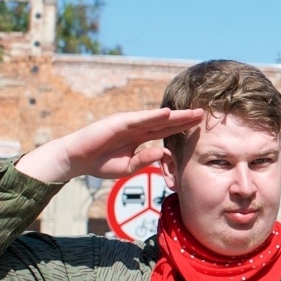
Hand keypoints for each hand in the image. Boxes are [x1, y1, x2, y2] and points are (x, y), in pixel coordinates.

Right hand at [15, 108, 204, 183]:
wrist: (76, 160)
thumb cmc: (99, 163)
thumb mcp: (127, 168)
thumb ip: (144, 161)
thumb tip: (162, 154)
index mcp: (139, 138)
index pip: (165, 132)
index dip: (182, 128)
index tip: (200, 126)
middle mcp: (136, 127)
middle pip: (165, 122)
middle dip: (185, 118)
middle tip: (204, 114)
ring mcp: (127, 123)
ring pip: (156, 118)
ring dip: (175, 115)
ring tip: (193, 112)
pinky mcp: (117, 122)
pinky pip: (139, 119)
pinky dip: (153, 116)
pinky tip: (168, 113)